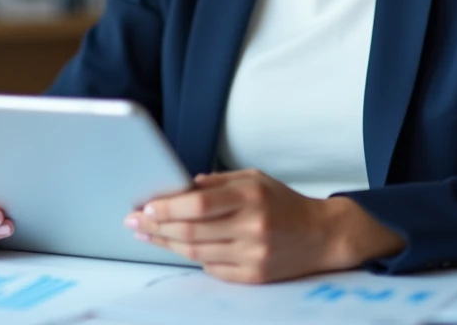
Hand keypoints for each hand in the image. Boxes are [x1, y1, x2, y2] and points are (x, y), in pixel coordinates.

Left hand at [123, 169, 364, 283]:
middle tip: (134, 222)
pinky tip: (178, 248)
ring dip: (167, 244)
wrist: (322, 236)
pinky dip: (193, 258)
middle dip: (157, 227)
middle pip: (191, 231)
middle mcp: (252, 226)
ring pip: (197, 252)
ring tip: (147, 235)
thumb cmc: (285, 203)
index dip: (167, 207)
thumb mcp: (254, 179)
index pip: (198, 203)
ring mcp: (253, 255)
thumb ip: (218, 183)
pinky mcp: (254, 277)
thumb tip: (182, 187)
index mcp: (250, 196)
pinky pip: (213, 269)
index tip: (146, 207)